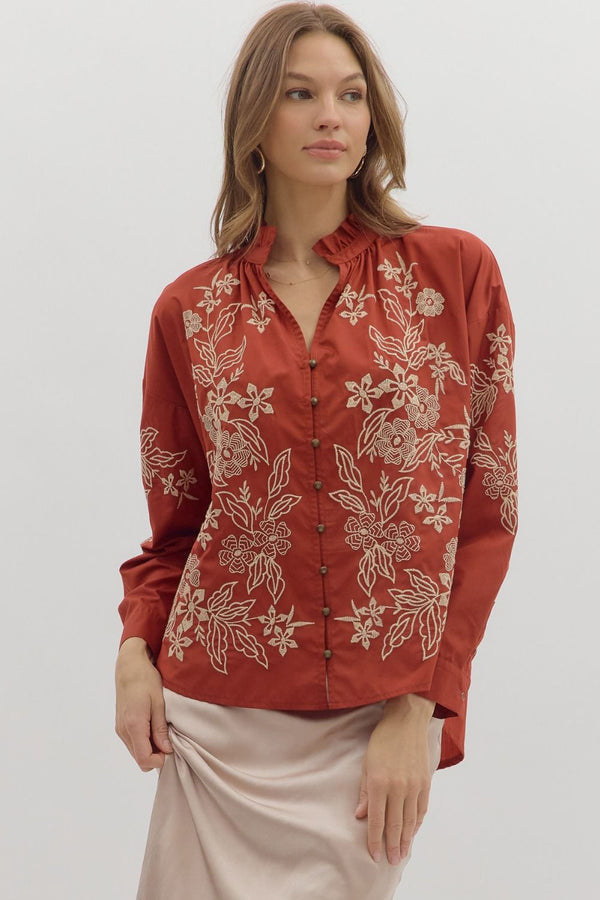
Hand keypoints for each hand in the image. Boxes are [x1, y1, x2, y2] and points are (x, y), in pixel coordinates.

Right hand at [115, 637, 172, 770]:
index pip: (144, 758)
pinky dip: (143, 742)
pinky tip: (153, 728)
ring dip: (149, 749)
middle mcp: (123, 730)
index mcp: (134, 725)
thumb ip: (160, 729)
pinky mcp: (120, 725)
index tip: (170, 750)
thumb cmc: (145, 680)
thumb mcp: (158, 703)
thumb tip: (166, 750)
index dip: (158, 761)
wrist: (129, 666)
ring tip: (162, 731)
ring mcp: (120, 728)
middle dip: (155, 756)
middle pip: (139, 759)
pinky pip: (132, 743)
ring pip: (135, 752)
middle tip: (168, 740)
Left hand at [354, 695, 434, 864]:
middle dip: (392, 845)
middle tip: (391, 861)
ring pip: (410, 820)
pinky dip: (417, 823)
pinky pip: (422, 809)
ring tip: (402, 852)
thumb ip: (364, 792)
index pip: (376, 819)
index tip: (374, 855)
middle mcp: (397, 787)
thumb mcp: (366, 764)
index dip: (374, 840)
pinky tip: (413, 832)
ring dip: (406, 839)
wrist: (406, 722)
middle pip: (395, 824)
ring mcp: (413, 786)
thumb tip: (360, 815)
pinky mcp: (425, 783)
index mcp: (379, 783)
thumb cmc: (382, 741)